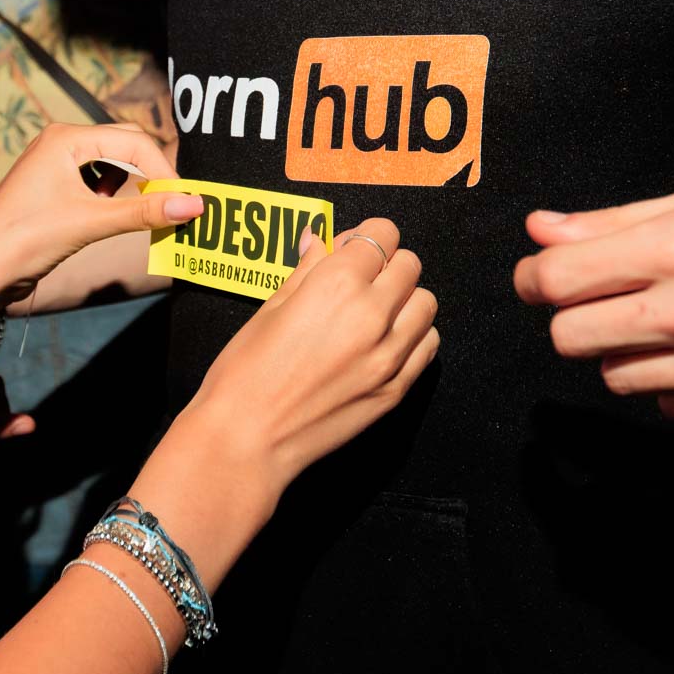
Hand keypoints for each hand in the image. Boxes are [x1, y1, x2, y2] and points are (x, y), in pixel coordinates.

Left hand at [0, 122, 202, 311]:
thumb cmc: (25, 240)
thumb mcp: (90, 222)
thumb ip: (145, 212)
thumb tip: (195, 205)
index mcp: (66, 138)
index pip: (133, 142)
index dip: (163, 171)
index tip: (184, 202)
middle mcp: (61, 141)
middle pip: (126, 145)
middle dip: (152, 174)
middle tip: (173, 205)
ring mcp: (56, 162)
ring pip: (113, 163)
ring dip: (133, 186)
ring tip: (140, 213)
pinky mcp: (54, 185)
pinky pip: (98, 179)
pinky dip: (115, 195)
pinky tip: (111, 215)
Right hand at [187, 217, 438, 499]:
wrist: (246, 439)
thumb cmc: (245, 372)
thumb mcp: (270, 307)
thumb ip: (307, 269)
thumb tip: (321, 240)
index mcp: (336, 284)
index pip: (382, 234)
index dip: (366, 238)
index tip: (353, 251)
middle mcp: (371, 314)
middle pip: (409, 264)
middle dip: (387, 265)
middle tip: (361, 281)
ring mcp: (389, 354)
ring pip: (426, 302)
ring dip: (405, 299)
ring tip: (375, 313)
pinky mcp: (396, 388)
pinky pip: (428, 344)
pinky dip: (413, 335)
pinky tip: (385, 342)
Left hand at [513, 183, 673, 427]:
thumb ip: (615, 222)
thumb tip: (539, 230)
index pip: (558, 282)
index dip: (534, 280)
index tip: (539, 277)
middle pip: (571, 338)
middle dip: (573, 319)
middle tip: (603, 301)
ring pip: (616, 378)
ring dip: (626, 352)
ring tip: (671, 320)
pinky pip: (669, 407)